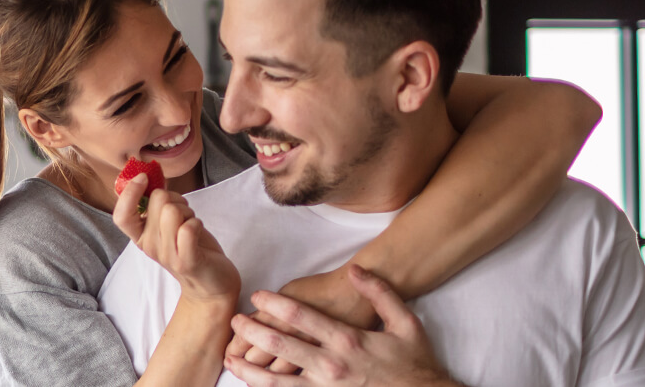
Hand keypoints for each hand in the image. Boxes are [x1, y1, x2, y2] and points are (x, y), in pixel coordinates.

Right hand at [111, 173, 239, 301]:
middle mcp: (149, 246)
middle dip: (177, 199)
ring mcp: (166, 255)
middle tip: (184, 216)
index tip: (143, 178)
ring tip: (192, 226)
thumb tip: (150, 177)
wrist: (210, 286)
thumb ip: (157, 207)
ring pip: (173, 210)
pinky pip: (188, 229)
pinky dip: (197, 224)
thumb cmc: (191, 248)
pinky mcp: (186, 262)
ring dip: (189, 212)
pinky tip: (198, 233)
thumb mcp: (167, 226)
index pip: (121, 216)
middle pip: (159, 200)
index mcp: (140, 236)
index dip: (129, 193)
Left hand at [224, 265, 458, 386]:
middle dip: (252, 333)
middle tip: (234, 322)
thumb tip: (358, 270)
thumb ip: (380, 293)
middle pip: (281, 346)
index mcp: (347, 340)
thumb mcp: (405, 322)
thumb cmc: (414, 361)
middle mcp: (332, 365)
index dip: (272, 304)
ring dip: (250, 369)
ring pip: (278, 380)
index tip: (257, 296)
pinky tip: (254, 385)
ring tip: (231, 359)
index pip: (299, 316)